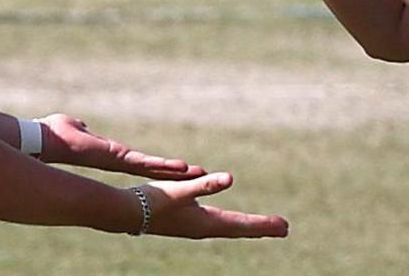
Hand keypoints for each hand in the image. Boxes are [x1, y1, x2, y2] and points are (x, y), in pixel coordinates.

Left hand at [38, 113, 203, 178]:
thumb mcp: (75, 128)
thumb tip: (81, 126)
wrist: (46, 141)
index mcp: (110, 154)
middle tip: (198, 177)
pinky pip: (144, 164)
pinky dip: (162, 166)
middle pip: (151, 169)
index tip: (175, 171)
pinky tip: (180, 170)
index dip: (157, 167)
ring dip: (174, 172)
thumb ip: (82, 129)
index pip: (139, 162)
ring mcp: (119, 160)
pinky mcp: (117, 157)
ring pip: (152, 169)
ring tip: (198, 174)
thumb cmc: (56, 133)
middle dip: (173, 174)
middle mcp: (119, 160)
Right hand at [139, 172, 289, 238]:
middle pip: (239, 229)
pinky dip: (230, 221)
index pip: (241, 225)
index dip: (263, 226)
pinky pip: (217, 222)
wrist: (124, 212)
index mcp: (205, 223)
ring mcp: (194, 226)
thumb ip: (205, 184)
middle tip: (284, 229)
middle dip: (261, 229)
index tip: (285, 227)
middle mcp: (202, 228)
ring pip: (228, 227)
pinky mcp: (186, 221)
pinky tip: (228, 219)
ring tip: (264, 227)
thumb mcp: (180, 189)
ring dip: (248, 226)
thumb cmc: (152, 201)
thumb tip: (229, 179)